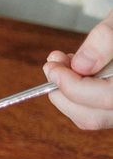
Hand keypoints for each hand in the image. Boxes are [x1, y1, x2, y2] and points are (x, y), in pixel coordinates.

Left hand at [43, 11, 112, 129]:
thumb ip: (105, 40)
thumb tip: (80, 66)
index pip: (107, 97)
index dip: (73, 85)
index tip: (52, 67)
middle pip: (94, 116)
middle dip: (64, 93)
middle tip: (53, 66)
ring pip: (93, 117)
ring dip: (69, 95)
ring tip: (66, 65)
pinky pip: (96, 112)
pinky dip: (80, 96)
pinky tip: (78, 72)